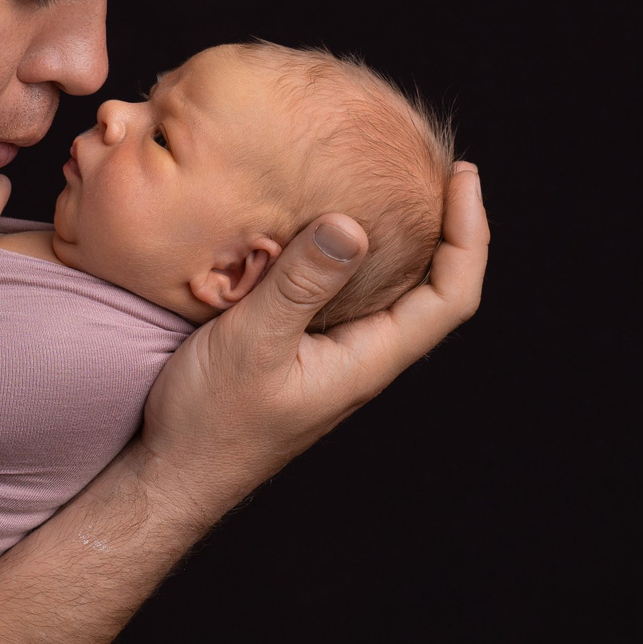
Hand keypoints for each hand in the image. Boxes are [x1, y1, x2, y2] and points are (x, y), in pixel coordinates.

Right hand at [141, 162, 489, 517]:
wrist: (171, 476)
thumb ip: (300, 285)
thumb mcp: (252, 342)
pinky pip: (341, 295)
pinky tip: (318, 229)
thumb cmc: (211, 422)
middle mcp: (363, 357)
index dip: (470, 233)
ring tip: (388, 184)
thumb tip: (352, 224)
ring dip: (399, 239)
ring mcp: (333, 357)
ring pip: (386, 292)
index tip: (461, 175)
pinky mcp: (299, 352)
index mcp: (370, 359)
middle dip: (445, 226)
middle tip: (433, 167)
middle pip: (433, 289)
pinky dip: (347, 254)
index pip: (451, 294)